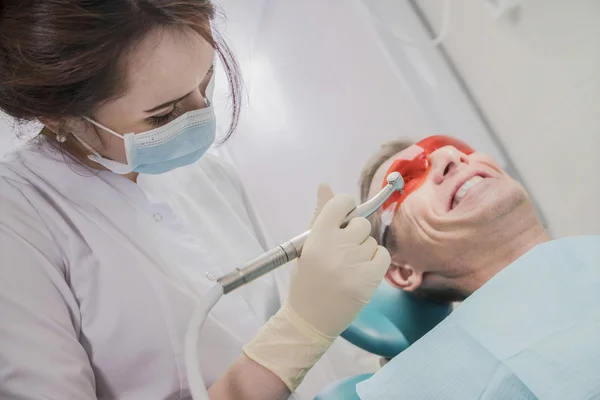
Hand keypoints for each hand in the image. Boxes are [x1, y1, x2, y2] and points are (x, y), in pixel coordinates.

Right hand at [289, 186, 390, 337]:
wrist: (310, 320)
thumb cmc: (306, 280)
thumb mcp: (306, 246)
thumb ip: (319, 215)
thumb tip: (325, 185)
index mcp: (317, 236)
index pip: (341, 203)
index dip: (346, 208)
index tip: (344, 218)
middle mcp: (336, 246)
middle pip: (361, 223)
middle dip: (355, 235)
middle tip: (342, 252)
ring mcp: (354, 263)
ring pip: (372, 241)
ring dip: (364, 251)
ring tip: (348, 267)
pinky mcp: (369, 279)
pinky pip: (383, 256)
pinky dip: (375, 263)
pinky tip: (361, 272)